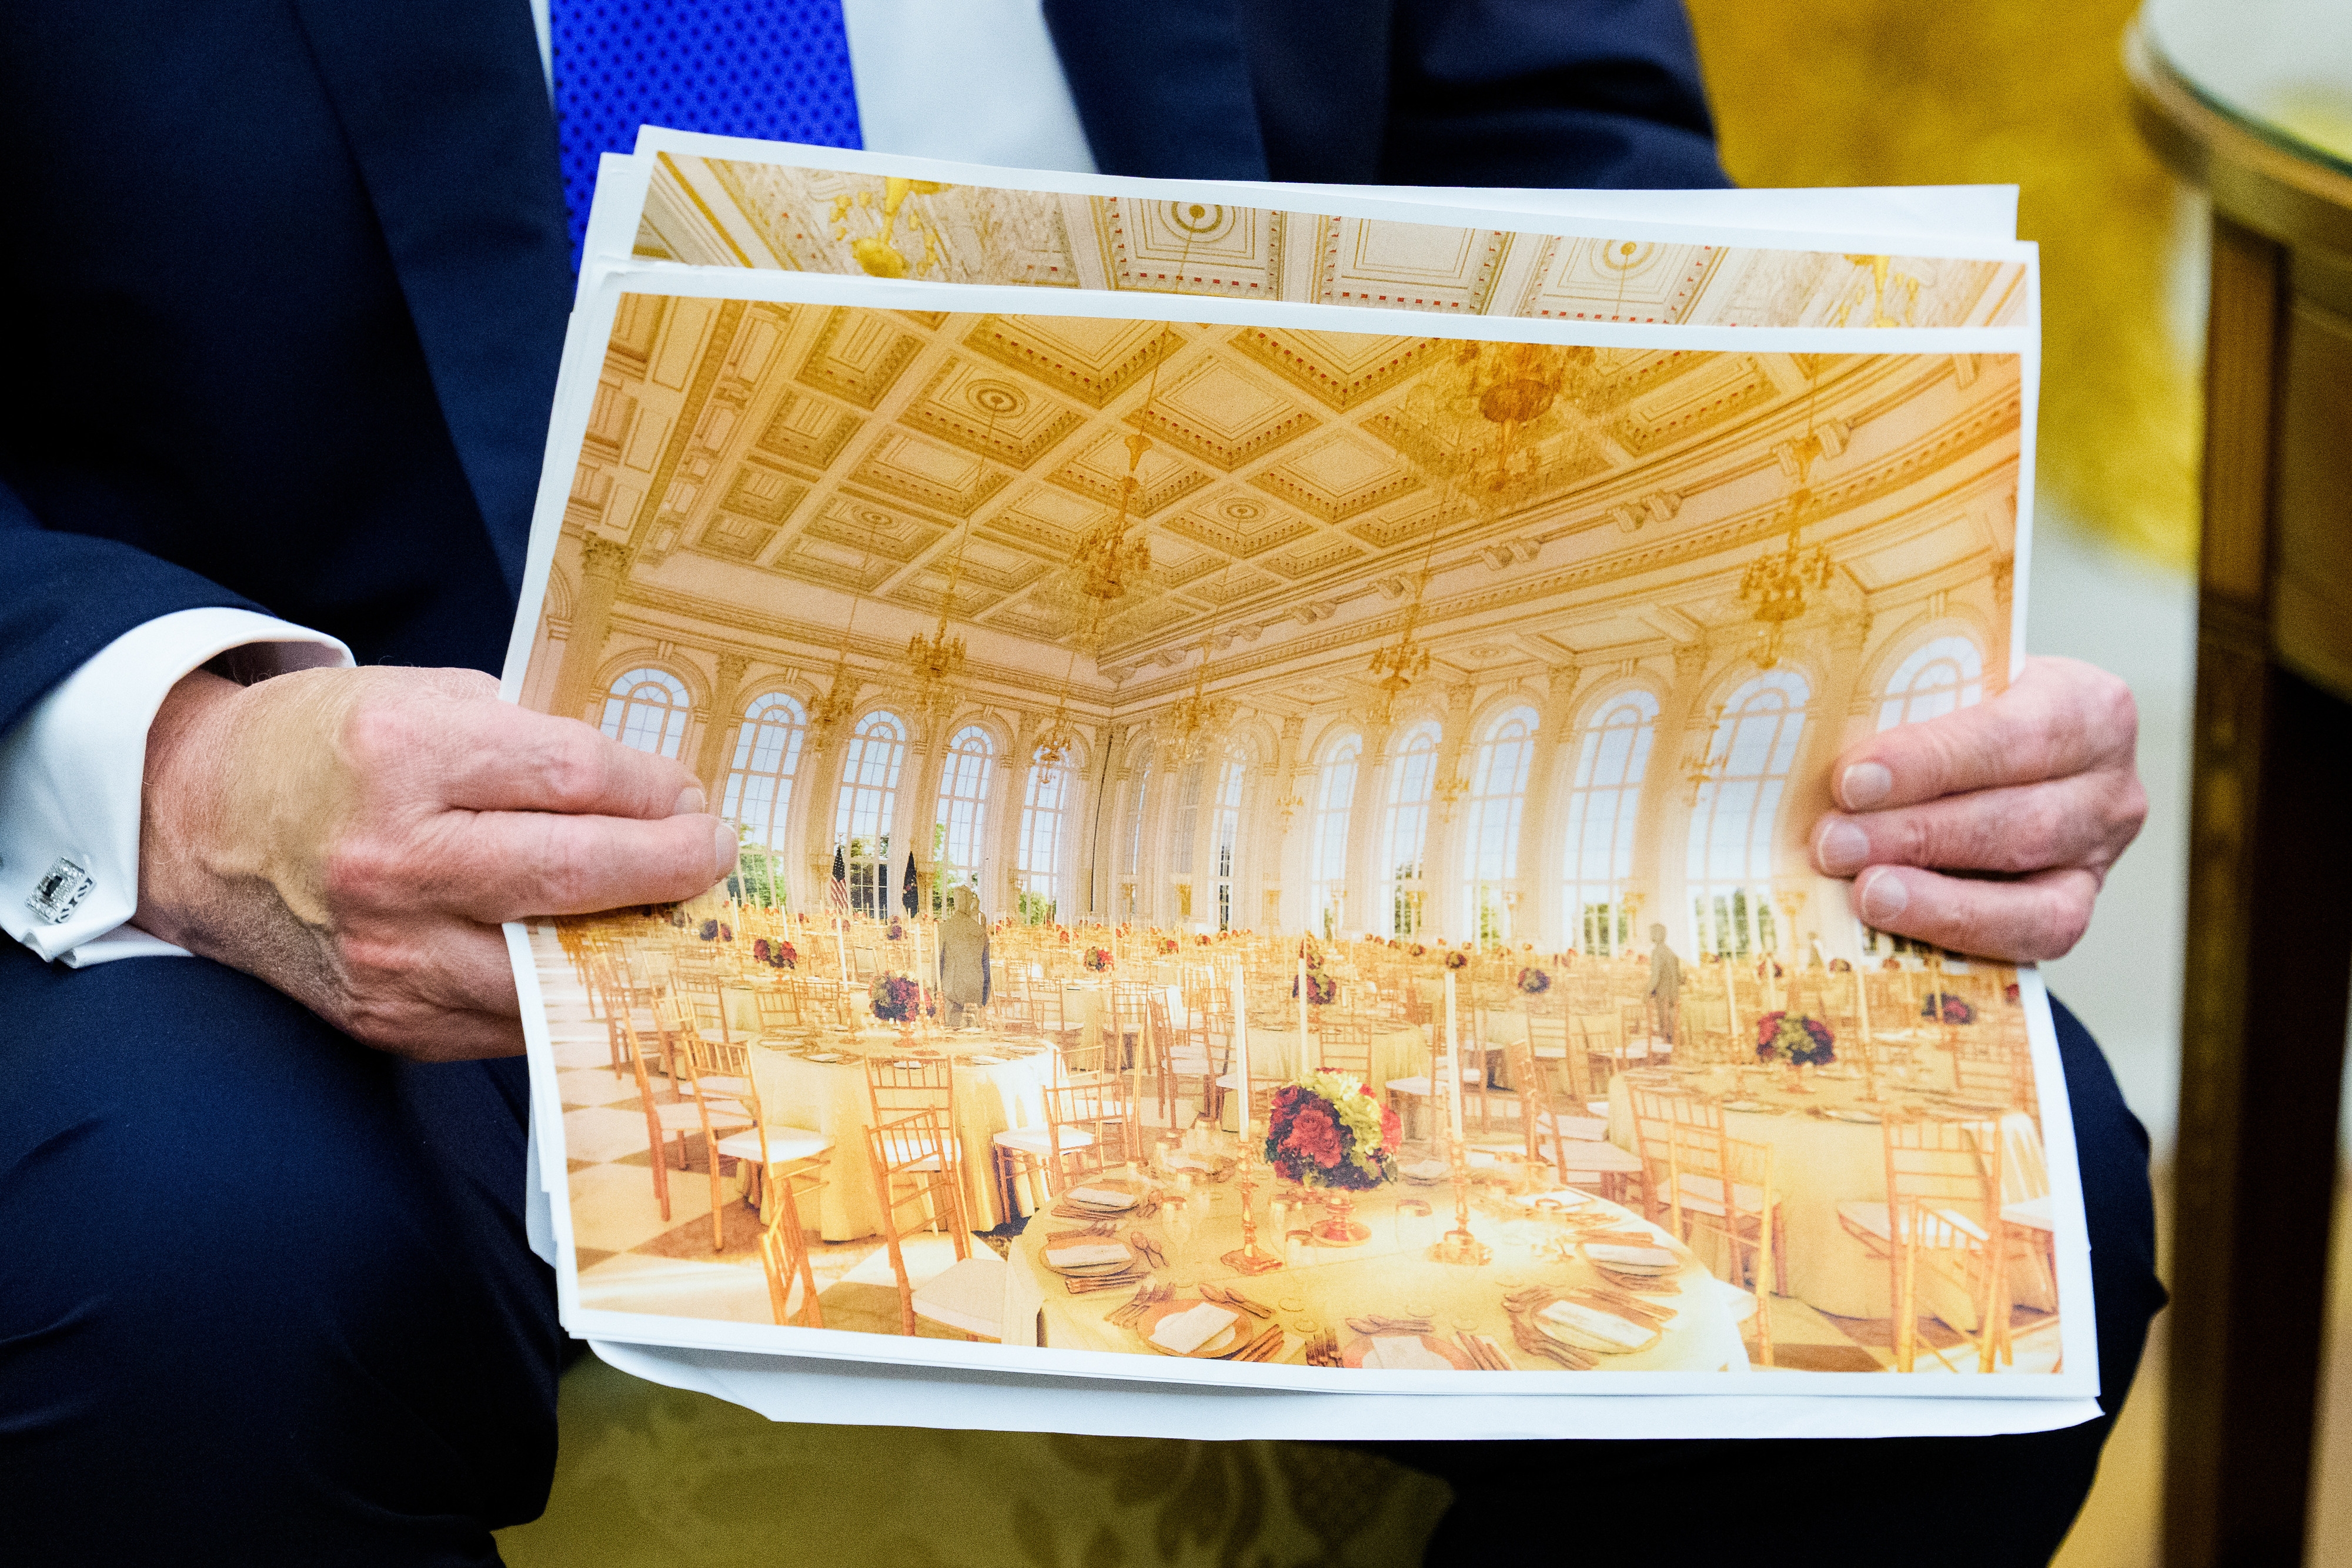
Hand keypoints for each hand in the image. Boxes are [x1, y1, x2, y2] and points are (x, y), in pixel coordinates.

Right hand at [135, 664, 734, 1060]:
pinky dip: (572, 992)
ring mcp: (390, 952)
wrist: (200, 825)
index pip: (572, 777)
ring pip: (553, 964)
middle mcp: (393, 861)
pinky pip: (513, 1018)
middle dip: (668, 865)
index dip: (653, 790)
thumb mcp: (425, 701)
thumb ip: (531, 742)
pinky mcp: (390, 1019)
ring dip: (636, 942)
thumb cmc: (331, 753)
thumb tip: (648, 793)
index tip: (691, 798)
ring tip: (677, 914)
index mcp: (404, 758)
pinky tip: (606, 961)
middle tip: (713, 854)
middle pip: (573, 871)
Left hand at [1807, 656, 2145, 962]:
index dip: (1932, 762)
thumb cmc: (1959, 712)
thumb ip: (1906, 711)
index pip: (2014, 735)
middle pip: (2021, 821)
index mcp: (2086, 706)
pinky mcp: (2074, 910)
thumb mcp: (1946, 689)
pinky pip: (2030, 937)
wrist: (1994, 759)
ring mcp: (2098, 857)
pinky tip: (1894, 921)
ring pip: (2032, 891)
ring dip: (1933, 896)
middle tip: (1833, 843)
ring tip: (1861, 890)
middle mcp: (2109, 785)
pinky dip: (1956, 931)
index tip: (1852, 780)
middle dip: (1916, 836)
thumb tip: (1812, 753)